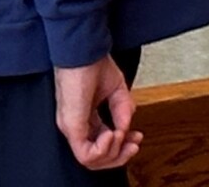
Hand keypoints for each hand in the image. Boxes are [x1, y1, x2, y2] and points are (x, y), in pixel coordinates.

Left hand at [53, 56, 141, 172]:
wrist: (83, 47)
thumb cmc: (93, 61)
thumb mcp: (117, 90)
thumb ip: (123, 111)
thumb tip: (126, 129)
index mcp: (84, 117)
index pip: (101, 145)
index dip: (122, 147)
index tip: (136, 138)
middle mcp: (75, 124)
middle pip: (96, 159)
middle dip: (121, 156)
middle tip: (133, 143)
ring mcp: (71, 126)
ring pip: (91, 161)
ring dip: (114, 153)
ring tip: (121, 134)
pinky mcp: (71, 124)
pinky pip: (85, 154)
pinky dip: (104, 150)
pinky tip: (113, 134)